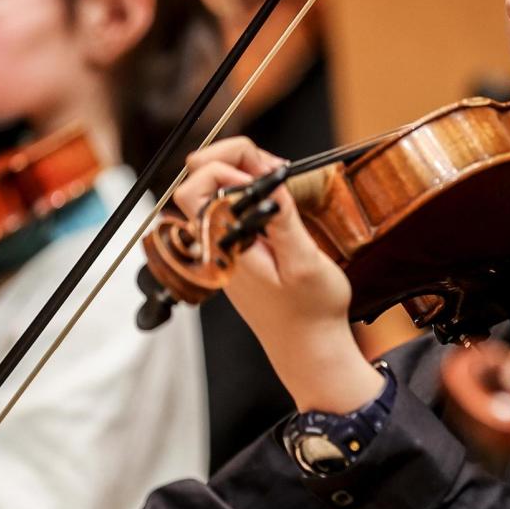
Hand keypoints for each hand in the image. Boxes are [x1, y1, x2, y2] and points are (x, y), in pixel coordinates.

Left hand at [172, 138, 379, 412]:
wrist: (309, 349)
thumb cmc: (311, 312)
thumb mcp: (305, 262)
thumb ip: (281, 220)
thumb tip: (266, 182)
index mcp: (226, 246)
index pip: (199, 187)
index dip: (228, 165)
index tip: (267, 171)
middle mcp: (216, 246)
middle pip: (198, 183)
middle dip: (231, 159)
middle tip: (271, 165)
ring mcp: (222, 249)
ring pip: (212, 193)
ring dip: (240, 173)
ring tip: (276, 175)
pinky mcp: (235, 252)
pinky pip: (226, 210)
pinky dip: (246, 192)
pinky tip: (274, 196)